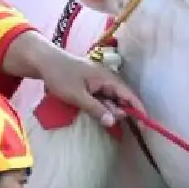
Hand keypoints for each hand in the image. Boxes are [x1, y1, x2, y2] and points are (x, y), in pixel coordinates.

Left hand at [4, 31, 142, 127]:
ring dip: (109, 110)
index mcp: (108, 78)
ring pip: (111, 100)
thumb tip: (114, 121)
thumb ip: (96, 108)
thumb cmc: (61, 76)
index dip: (138, 110)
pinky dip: (102, 107)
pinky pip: (102, 98)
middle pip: (121, 99)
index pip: (129, 95)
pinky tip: (98, 114)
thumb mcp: (77, 95)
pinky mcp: (92, 85)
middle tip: (111, 124)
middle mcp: (107, 79)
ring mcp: (99, 82)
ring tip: (101, 118)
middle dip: (121, 112)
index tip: (144, 125)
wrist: (44, 62)